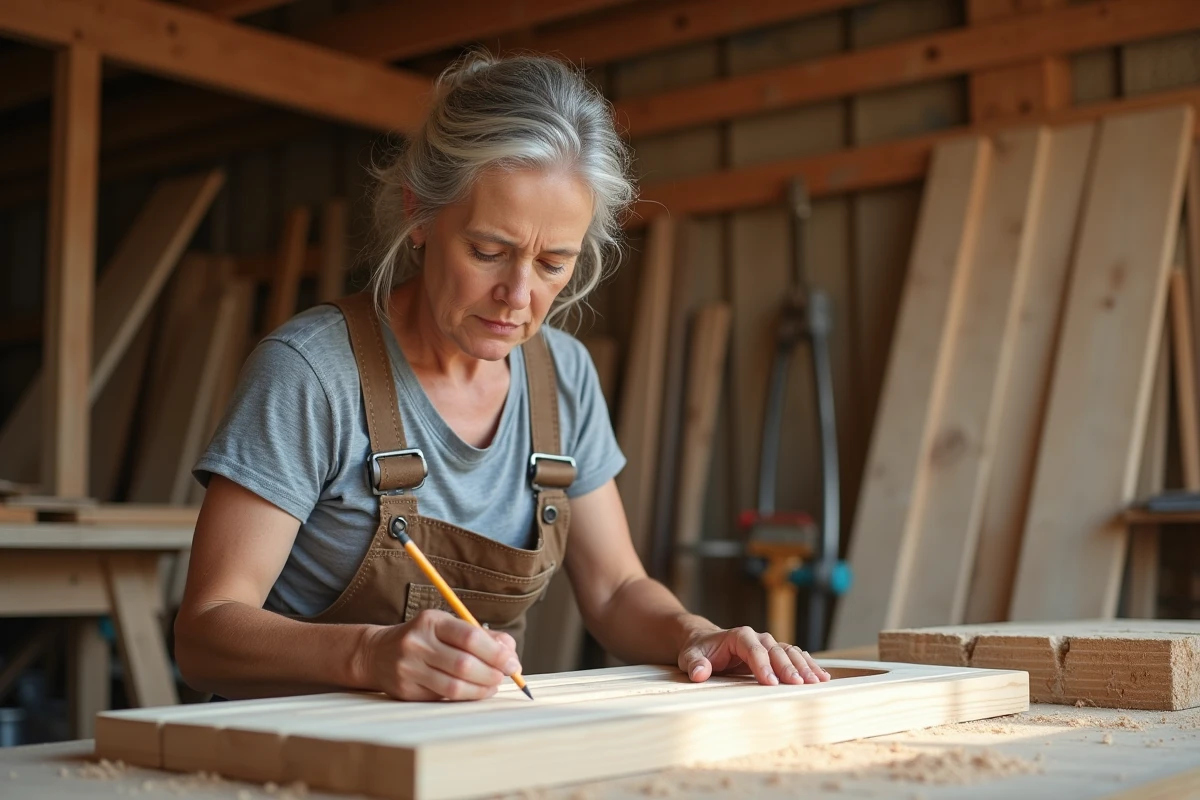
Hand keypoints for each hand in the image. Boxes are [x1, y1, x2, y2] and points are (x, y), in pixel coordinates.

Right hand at [363, 610, 520, 700]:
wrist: (378, 653)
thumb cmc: (424, 638)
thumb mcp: (448, 627)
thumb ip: (481, 636)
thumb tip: (510, 651)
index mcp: (432, 621)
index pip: (469, 637)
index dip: (496, 653)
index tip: (512, 663)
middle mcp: (417, 643)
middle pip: (464, 664)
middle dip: (491, 673)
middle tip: (504, 676)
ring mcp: (409, 668)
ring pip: (454, 687)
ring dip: (480, 690)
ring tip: (492, 686)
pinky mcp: (405, 690)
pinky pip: (442, 698)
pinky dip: (465, 697)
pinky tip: (473, 692)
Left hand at [678, 626, 830, 685]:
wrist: (705, 642)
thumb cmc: (698, 651)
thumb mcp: (690, 657)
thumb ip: (695, 664)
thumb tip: (699, 672)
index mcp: (739, 636)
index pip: (753, 649)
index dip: (762, 665)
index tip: (770, 682)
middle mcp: (757, 638)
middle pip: (776, 651)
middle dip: (788, 667)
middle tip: (800, 685)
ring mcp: (768, 645)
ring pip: (790, 653)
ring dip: (804, 667)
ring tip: (817, 682)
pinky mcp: (775, 654)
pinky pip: (795, 657)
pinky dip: (808, 666)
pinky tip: (821, 677)